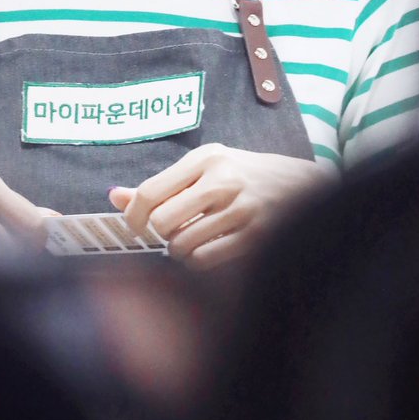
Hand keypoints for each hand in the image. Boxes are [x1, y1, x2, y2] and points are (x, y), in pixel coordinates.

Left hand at [109, 144, 333, 269]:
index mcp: (206, 158)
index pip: (151, 191)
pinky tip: (206, 250)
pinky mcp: (255, 237)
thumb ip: (161, 184)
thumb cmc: (244, 174)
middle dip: (160, 234)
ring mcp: (240, 210)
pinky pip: (205, 260)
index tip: (133, 225)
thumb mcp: (205, 166)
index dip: (133, 215)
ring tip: (191, 240)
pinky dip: (197, 261)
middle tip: (171, 230)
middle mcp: (221, 180)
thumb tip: (114, 196)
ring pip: (182, 245)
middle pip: (163, 222)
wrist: (304, 185)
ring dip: (179, 250)